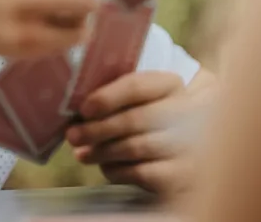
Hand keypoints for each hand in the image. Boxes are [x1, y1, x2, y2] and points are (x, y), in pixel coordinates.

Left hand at [67, 70, 211, 198]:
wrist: (181, 158)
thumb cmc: (147, 122)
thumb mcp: (135, 103)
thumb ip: (112, 100)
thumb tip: (76, 112)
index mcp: (169, 85)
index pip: (137, 85)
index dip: (107, 97)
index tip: (84, 109)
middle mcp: (186, 112)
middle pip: (135, 118)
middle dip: (98, 129)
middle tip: (73, 135)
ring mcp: (187, 145)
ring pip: (136, 147)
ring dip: (102, 151)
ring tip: (82, 154)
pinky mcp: (181, 176)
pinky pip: (141, 172)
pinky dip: (117, 171)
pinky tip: (105, 168)